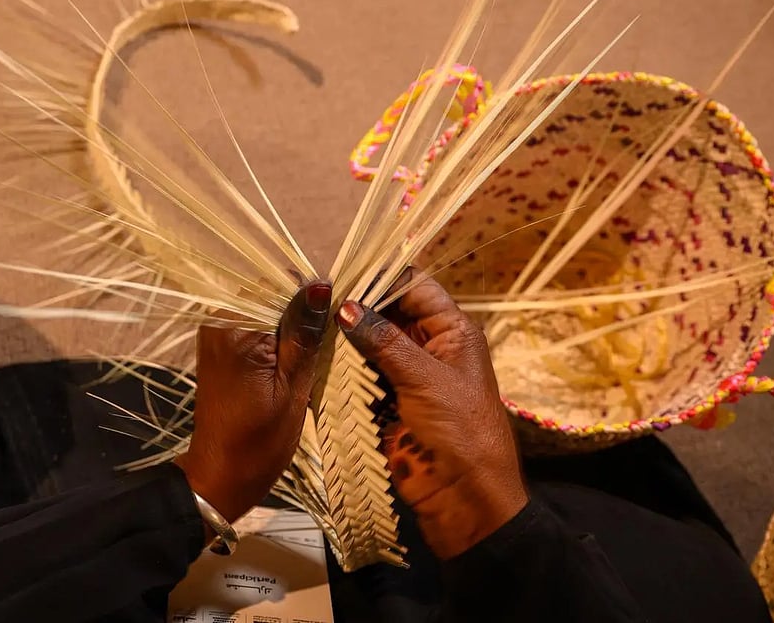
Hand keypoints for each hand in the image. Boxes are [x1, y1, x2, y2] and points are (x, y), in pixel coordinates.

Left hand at [175, 280, 331, 524]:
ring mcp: (217, 333)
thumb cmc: (259, 441)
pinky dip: (278, 341)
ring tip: (307, 363)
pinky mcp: (221, 346)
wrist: (220, 476)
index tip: (332, 330)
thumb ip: (304, 333)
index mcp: (236, 327)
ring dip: (292, 330)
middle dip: (302, 316)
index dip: (314, 302)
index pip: (283, 285)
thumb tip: (320, 284)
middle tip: (321, 354)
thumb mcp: (292, 388)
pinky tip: (291, 366)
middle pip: (274, 295)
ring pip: (268, 310)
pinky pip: (257, 326)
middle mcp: (220, 321)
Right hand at [336, 272, 526, 557]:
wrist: (463, 498)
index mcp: (451, 331)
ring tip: (310, 322)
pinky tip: (315, 355)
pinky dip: (340, 366)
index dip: (382, 277)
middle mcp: (427, 345)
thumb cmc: (460, 431)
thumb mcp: (424, 378)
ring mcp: (404, 373)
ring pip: (369, 342)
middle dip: (356, 305)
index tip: (343, 274)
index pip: (415, 286)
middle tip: (317, 299)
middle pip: (387, 311)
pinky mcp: (384, 400)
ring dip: (344, 336)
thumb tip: (346, 306)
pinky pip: (359, 374)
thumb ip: (384, 340)